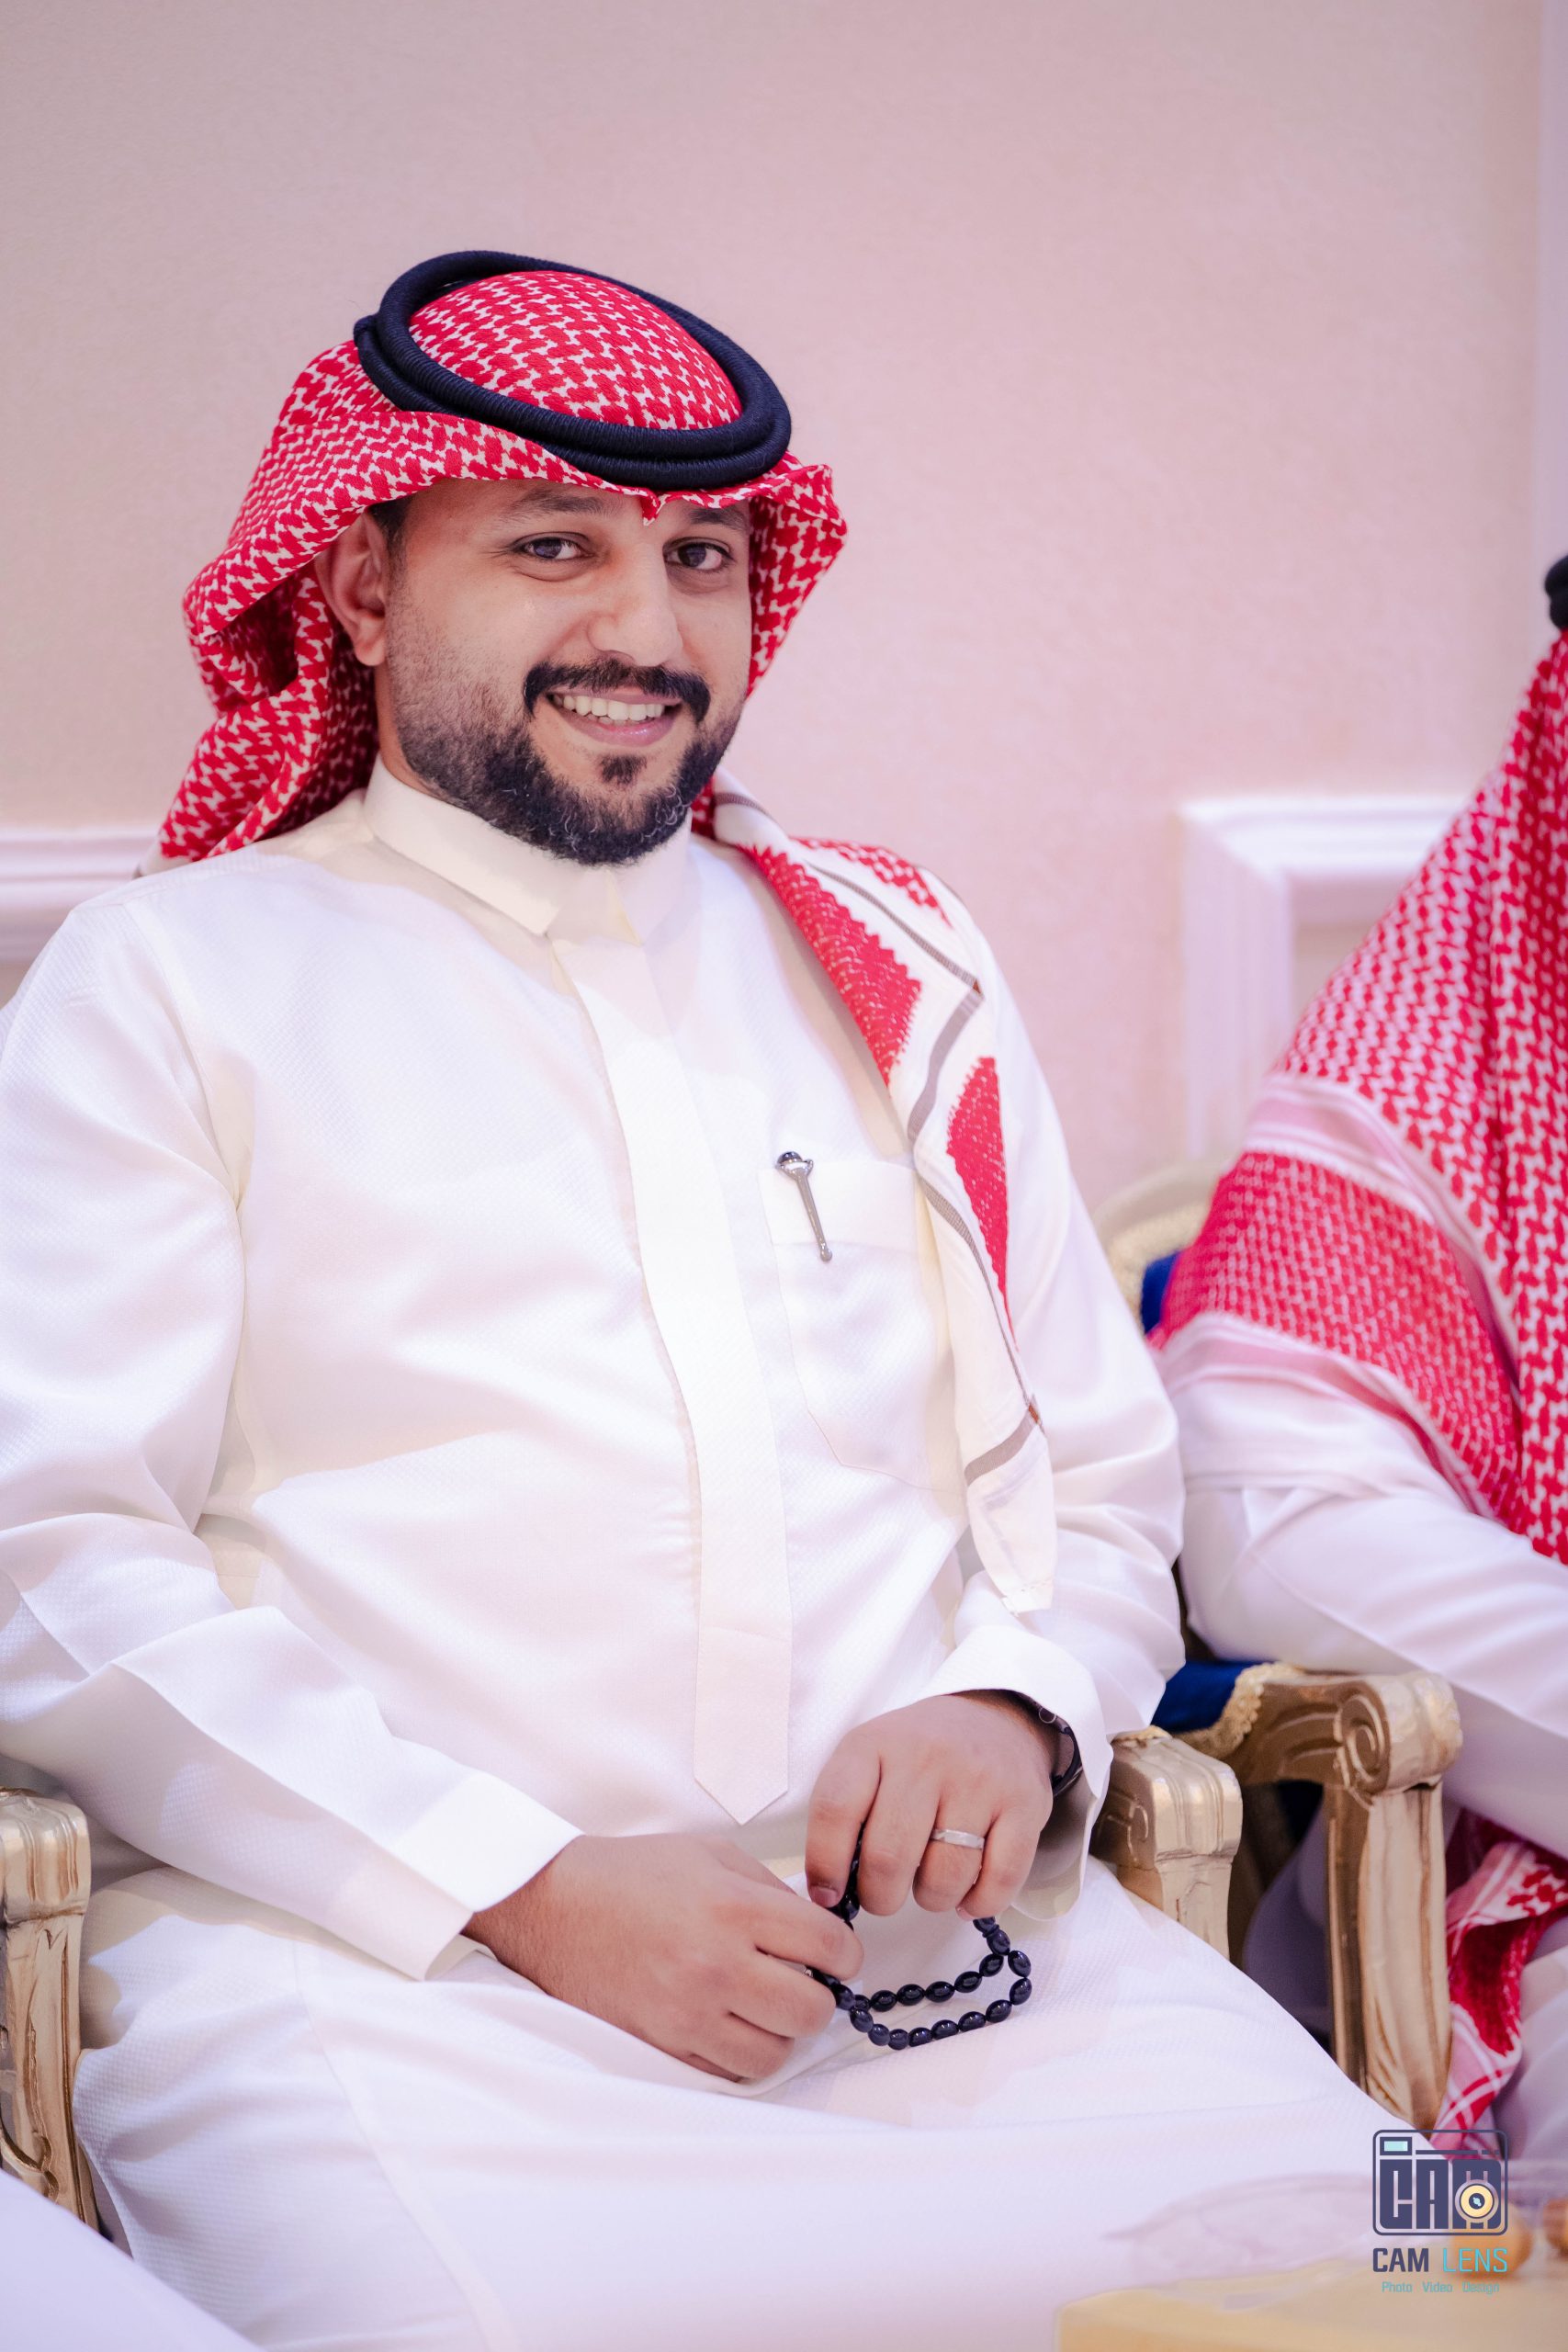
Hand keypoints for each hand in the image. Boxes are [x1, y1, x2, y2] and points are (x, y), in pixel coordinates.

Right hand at [466, 1832, 862, 2080]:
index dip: (845, 1954)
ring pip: (775, 2053)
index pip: (829, 1947)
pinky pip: (728, 2073)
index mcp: (734, 1907)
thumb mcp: (710, 1854)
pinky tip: (730, 2024)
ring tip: (763, 2007)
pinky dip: (741, 2054)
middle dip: (818, 1997)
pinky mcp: (661, 2045)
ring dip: (780, 2032)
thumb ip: (769, 1890)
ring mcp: (688, 2012)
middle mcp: (717, 1964)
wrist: (553, 1906)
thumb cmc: (632, 1874)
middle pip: (811, 2010)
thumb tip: (816, 1929)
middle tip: (802, 1982)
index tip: (837, 1955)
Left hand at [805, 1692, 1059, 1921]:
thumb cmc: (917, 1755)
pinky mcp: (1024, 1804)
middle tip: (885, 1896)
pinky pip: (998, 1881)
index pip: (837, 1810)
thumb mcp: (868, 1759)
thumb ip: (842, 1815)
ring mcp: (979, 1780)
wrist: (994, 1719)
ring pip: (944, 1877)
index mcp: (874, 1744)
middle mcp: (926, 1757)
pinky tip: (967, 1894)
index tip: (828, 1895)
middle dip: (881, 1897)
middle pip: (889, 1857)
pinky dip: (978, 1903)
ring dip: (931, 1900)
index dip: (825, 1865)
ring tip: (929, 1885)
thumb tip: (826, 1894)